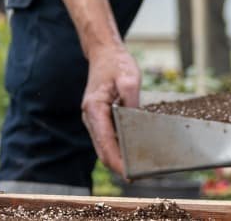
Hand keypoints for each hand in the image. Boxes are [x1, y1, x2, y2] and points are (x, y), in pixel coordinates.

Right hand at [81, 42, 141, 176]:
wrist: (104, 53)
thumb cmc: (116, 64)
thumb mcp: (128, 77)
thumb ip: (131, 99)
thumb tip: (135, 122)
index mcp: (94, 109)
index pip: (105, 144)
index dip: (118, 163)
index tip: (131, 175)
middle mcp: (90, 117)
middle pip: (102, 151)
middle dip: (119, 166)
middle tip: (140, 176)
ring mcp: (93, 119)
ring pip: (104, 147)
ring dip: (118, 159)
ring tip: (139, 167)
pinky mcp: (99, 118)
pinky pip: (106, 139)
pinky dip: (118, 149)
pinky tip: (132, 152)